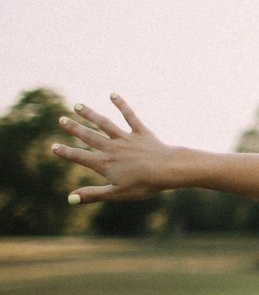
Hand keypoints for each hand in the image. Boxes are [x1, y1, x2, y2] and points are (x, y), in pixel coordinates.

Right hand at [52, 94, 175, 202]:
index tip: (53, 146)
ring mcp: (126, 138)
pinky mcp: (141, 132)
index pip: (79, 157)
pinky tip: (113, 94)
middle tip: (61, 120)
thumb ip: (93, 195)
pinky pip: (130, 116)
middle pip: (89, 136)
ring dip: (90, 114)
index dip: (65, 152)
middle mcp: (112, 148)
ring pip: (104, 124)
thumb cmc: (144, 185)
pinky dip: (121, 105)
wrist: (169, 170)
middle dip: (74, 128)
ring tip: (78, 106)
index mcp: (104, 164)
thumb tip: (69, 199)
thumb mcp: (117, 194)